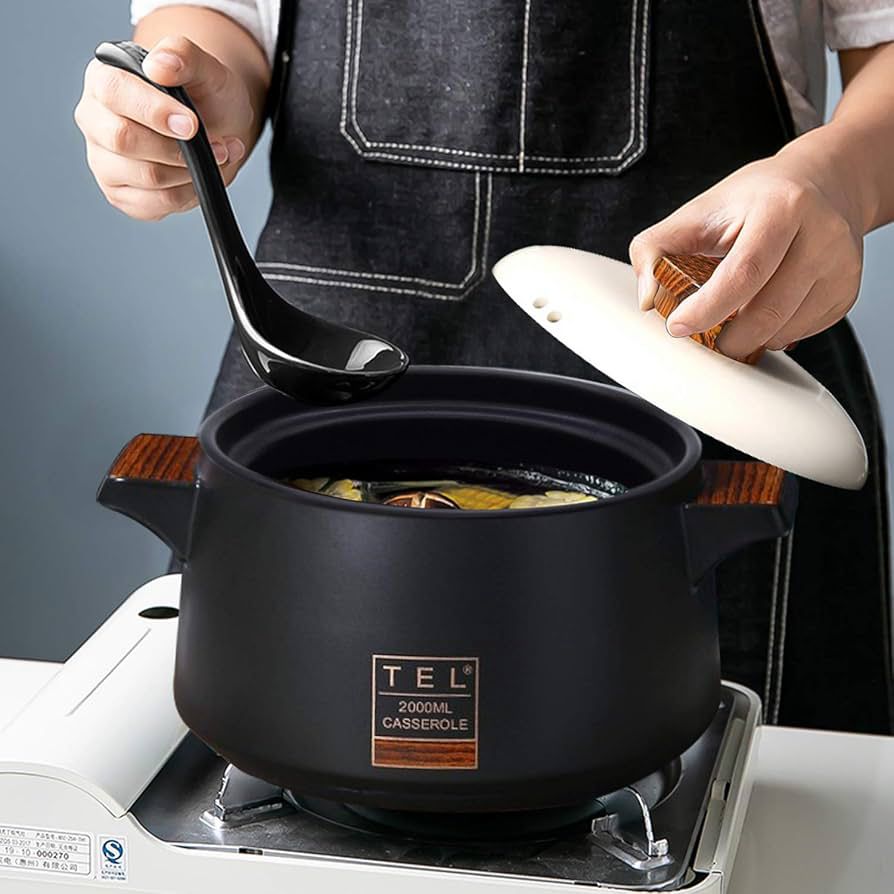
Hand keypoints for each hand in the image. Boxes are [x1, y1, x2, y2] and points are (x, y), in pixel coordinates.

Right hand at [75, 36, 254, 220]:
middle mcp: (95, 121)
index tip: (191, 124)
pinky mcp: (121, 195)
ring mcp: (103, 161)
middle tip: (217, 146)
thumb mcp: (206, 69)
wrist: (217, 128)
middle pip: (124, 141)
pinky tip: (199, 177)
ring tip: (218, 157)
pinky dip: (187, 195)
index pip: (115, 93)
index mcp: (104, 80)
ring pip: (145, 178)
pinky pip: (155, 205)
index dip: (155, 112)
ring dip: (191, 173)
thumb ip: (183, 55)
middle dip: (178, 149)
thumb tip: (159, 67)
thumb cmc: (204, 97)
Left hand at [629, 135, 864, 360]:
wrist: (822, 182)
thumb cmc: (754, 200)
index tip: (679, 326)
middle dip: (728, 337)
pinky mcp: (847, 290)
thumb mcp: (697, 211)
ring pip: (786, 328)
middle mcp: (822, 234)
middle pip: (768, 310)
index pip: (744, 272)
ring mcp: (841, 265)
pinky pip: (803, 332)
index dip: (708, 307)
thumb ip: (654, 248)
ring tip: (732, 323)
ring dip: (750, 339)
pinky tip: (762, 314)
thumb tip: (647, 298)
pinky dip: (774, 334)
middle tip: (705, 337)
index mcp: (782, 207)